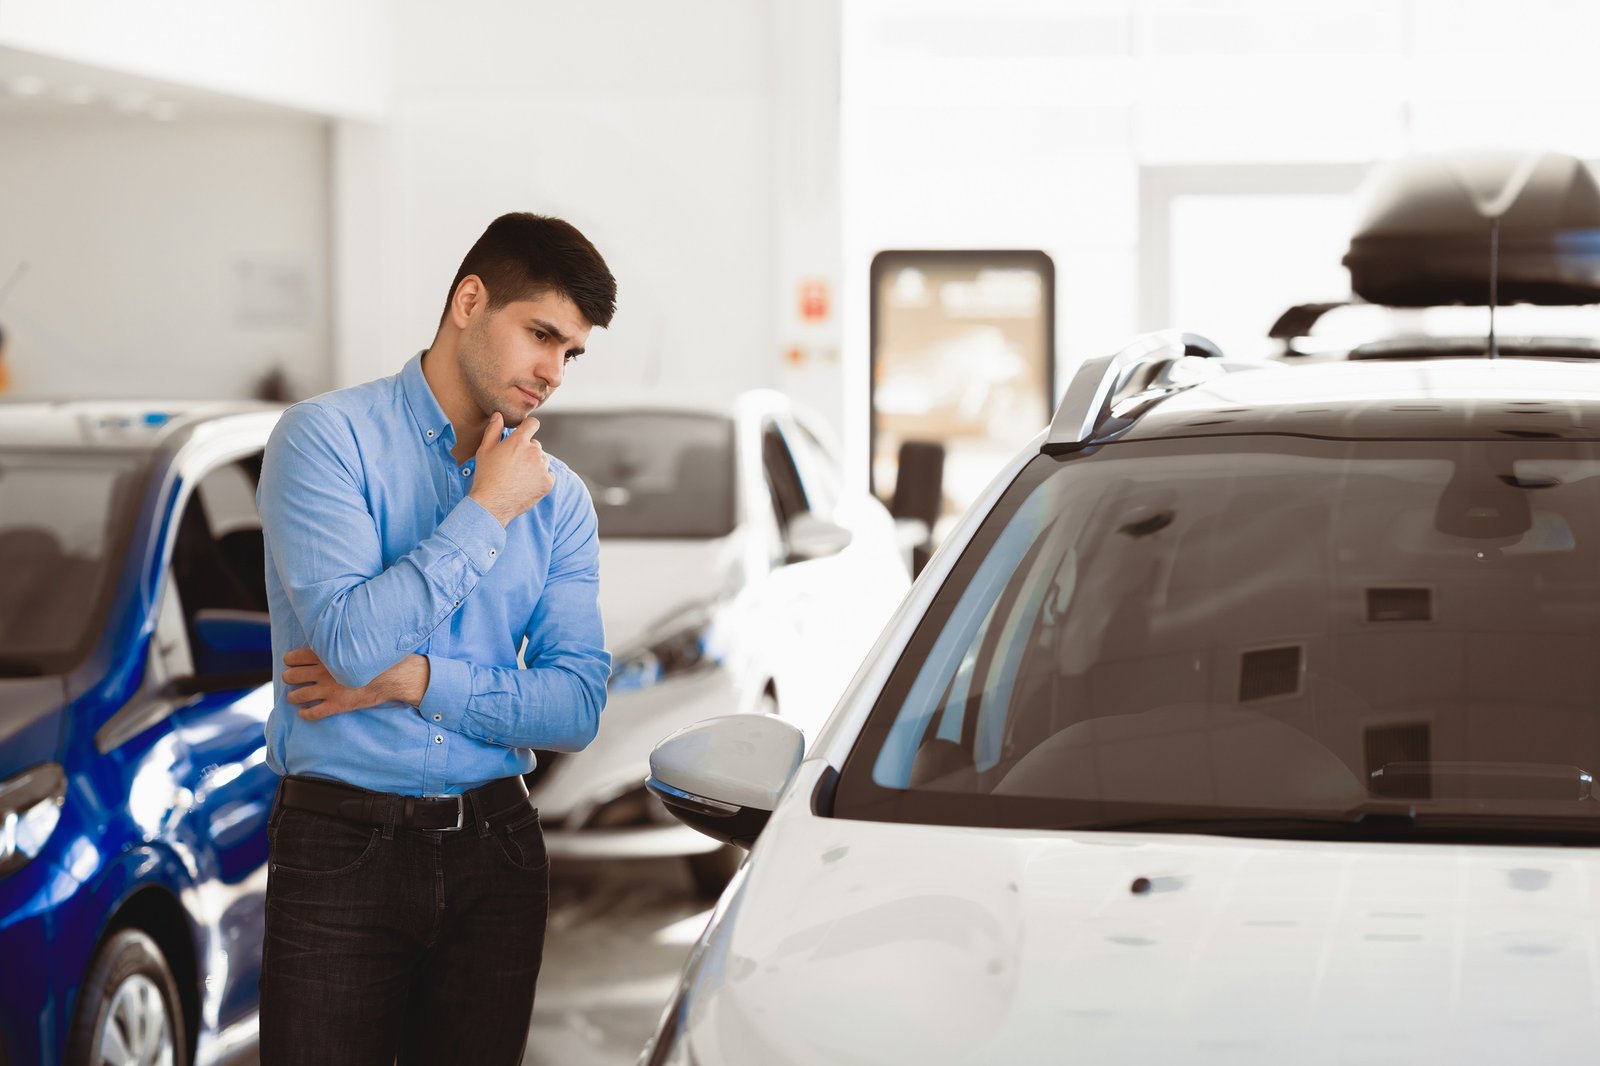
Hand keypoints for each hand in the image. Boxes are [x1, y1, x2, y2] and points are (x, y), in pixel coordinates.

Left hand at [282, 648, 429, 720]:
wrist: (394, 676)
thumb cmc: (376, 658)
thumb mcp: (354, 645)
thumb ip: (337, 645)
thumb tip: (327, 642)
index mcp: (326, 655)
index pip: (294, 657)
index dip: (289, 660)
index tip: (291, 663)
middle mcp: (323, 672)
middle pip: (291, 676)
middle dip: (289, 678)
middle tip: (292, 679)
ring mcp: (328, 690)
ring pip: (297, 696)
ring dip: (293, 696)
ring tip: (296, 697)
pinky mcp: (336, 705)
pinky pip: (312, 713)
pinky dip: (305, 714)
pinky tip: (305, 712)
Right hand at [468, 411, 553, 525]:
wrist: (492, 504)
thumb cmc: (486, 476)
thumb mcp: (485, 450)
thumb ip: (493, 430)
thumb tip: (498, 415)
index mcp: (519, 441)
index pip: (533, 424)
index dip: (529, 427)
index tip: (525, 432)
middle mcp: (534, 452)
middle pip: (535, 445)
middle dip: (527, 451)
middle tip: (513, 465)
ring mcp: (542, 467)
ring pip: (542, 460)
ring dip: (535, 465)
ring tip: (518, 477)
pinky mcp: (548, 482)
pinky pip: (548, 475)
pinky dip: (541, 479)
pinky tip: (527, 485)